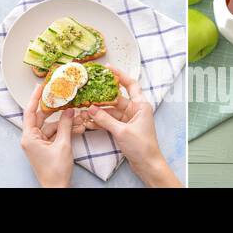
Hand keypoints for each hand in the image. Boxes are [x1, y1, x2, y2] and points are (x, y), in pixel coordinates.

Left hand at [20, 84, 74, 187]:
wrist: (57, 188)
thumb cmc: (55, 171)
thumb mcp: (63, 145)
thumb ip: (66, 126)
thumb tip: (69, 111)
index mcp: (29, 137)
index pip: (29, 112)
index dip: (35, 98)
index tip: (40, 86)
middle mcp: (31, 139)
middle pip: (42, 118)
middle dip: (55, 110)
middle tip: (64, 98)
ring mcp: (38, 144)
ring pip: (51, 127)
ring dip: (64, 123)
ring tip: (77, 118)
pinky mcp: (46, 148)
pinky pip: (55, 135)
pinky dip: (65, 131)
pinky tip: (76, 128)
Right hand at [84, 67, 181, 187]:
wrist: (147, 164)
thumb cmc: (141, 146)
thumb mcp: (121, 131)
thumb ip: (105, 119)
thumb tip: (91, 109)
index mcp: (141, 105)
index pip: (130, 84)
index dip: (120, 75)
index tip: (108, 68)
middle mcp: (136, 109)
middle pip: (117, 99)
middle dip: (102, 97)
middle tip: (88, 91)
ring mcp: (130, 119)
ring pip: (112, 111)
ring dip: (99, 112)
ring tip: (84, 109)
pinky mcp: (125, 128)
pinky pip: (111, 121)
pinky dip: (102, 121)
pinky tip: (90, 121)